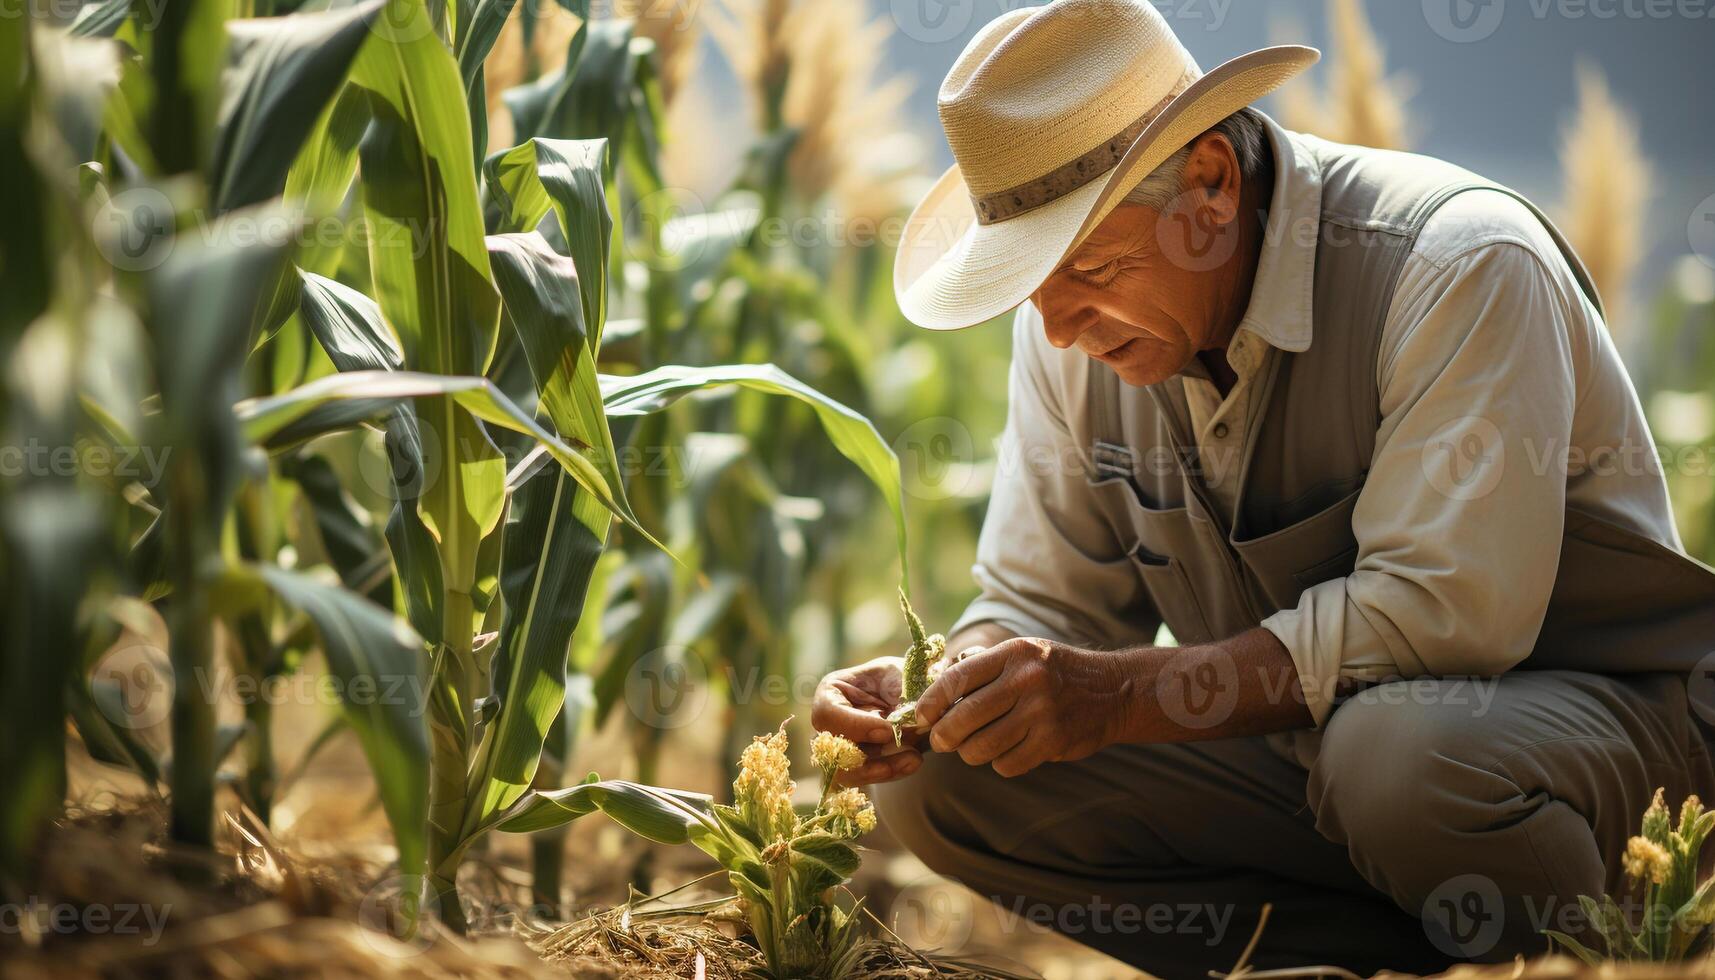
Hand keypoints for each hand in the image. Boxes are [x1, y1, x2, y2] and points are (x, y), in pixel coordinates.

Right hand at [810, 656, 924, 785]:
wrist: (911, 693)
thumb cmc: (898, 677)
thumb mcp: (898, 677)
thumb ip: (896, 698)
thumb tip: (898, 729)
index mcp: (830, 692)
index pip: (827, 714)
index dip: (855, 726)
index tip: (888, 731)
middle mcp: (827, 723)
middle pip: (832, 750)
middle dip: (869, 757)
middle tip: (908, 752)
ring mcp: (838, 748)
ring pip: (847, 772)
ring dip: (883, 770)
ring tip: (914, 759)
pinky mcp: (855, 765)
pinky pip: (866, 778)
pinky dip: (891, 773)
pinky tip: (913, 762)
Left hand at [914, 637, 1133, 777]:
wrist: (1113, 691)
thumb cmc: (1054, 673)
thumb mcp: (1023, 654)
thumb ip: (984, 668)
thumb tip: (934, 695)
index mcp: (1014, 654)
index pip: (957, 678)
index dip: (931, 702)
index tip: (921, 716)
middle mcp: (1027, 680)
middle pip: (964, 717)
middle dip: (943, 736)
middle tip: (940, 742)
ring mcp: (1042, 712)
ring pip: (982, 746)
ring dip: (970, 753)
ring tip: (973, 748)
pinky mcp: (1053, 741)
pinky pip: (1007, 764)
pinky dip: (1000, 763)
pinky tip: (1007, 752)